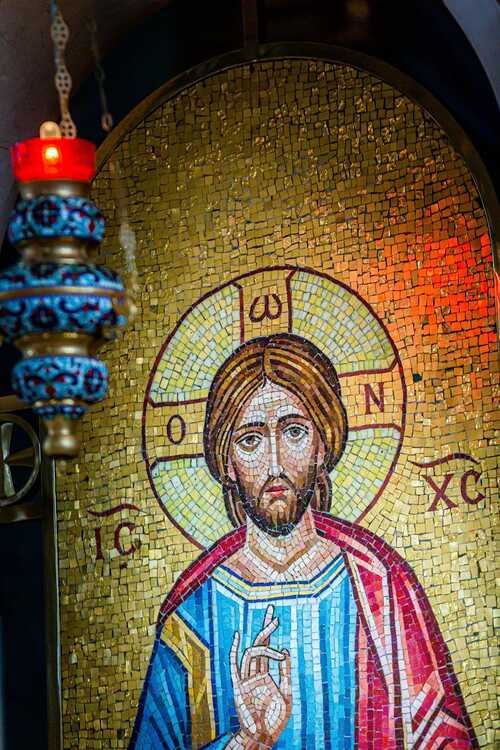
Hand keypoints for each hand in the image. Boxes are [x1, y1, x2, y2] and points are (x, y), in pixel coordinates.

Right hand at [228, 605, 291, 748]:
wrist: (264, 736)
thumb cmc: (276, 718)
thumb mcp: (286, 693)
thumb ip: (285, 672)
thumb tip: (285, 650)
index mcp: (265, 674)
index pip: (267, 649)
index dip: (270, 633)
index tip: (277, 619)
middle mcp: (255, 673)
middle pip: (259, 645)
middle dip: (265, 628)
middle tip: (273, 612)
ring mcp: (246, 679)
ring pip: (251, 653)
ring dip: (262, 639)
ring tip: (274, 625)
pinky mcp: (239, 687)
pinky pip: (235, 667)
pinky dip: (235, 651)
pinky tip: (238, 637)